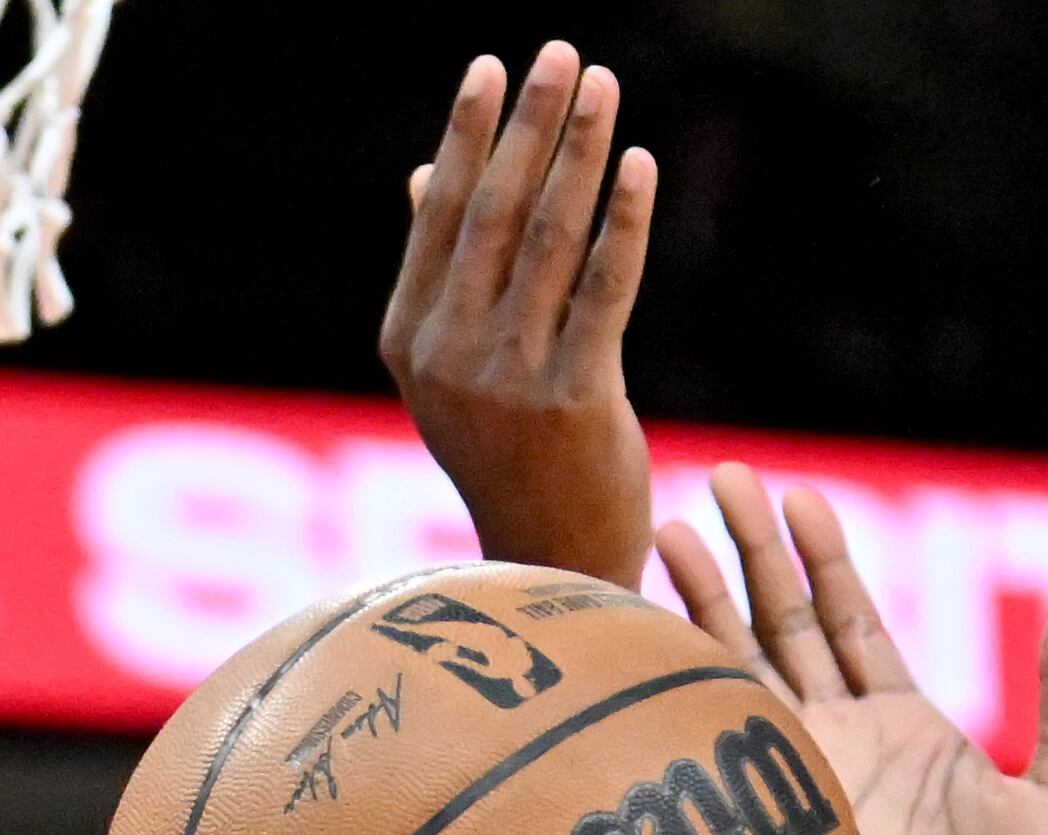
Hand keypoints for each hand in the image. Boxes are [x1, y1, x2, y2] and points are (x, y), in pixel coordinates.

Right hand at [381, 45, 656, 589]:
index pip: (441, 216)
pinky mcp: (573, 401)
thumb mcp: (453, 374)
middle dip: (528, 123)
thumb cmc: (511, 462)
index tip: (491, 66)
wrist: (553, 569)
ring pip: (549, 240)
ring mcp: (508, 380)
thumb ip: (440, 275)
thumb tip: (421, 176)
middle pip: (493, 213)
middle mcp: (448, 357)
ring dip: (579, 152)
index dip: (468, 136)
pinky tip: (638, 164)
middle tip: (557, 51)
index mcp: (410, 341)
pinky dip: (623, 221)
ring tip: (602, 84)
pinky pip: (604, 290)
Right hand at [663, 468, 1047, 834]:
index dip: (826, 559)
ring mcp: (808, 786)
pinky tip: (657, 637)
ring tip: (672, 527)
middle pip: (785, 628)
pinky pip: (729, 748)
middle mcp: (848, 748)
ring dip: (708, 602)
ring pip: (745, 673)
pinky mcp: (786, 826)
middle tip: (722, 478)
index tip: (801, 498)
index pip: (854, 623)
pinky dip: (692, 694)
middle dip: (751, 554)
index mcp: (910, 729)